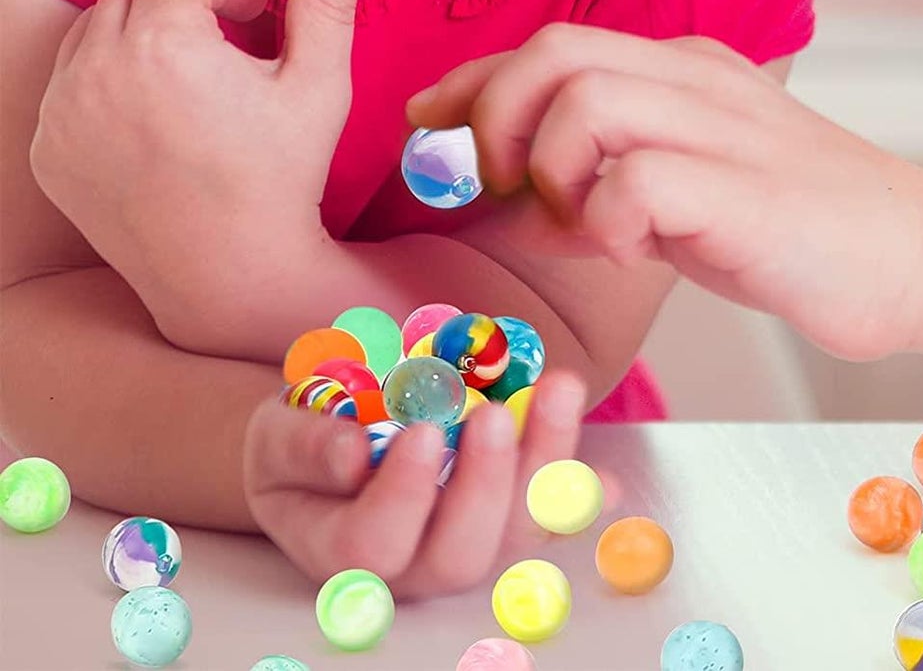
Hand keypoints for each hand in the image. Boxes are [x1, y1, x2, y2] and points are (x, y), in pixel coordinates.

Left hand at [29, 0, 362, 333]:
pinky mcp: (48, 148)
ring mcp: (62, 112)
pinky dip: (109, 81)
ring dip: (139, 33)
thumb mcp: (319, 81)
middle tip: (224, 40)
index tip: (257, 18)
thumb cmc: (284, 173)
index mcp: (162, 44)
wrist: (229, 271)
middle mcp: (96, 70)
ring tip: (192, 77)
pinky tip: (159, 119)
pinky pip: (70, 83)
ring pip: (92, 28)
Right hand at [243, 370, 586, 598]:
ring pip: (514, 538)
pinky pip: (550, 521)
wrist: (334, 438)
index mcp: (339, 547)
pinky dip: (579, 499)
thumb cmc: (300, 436)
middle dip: (485, 482)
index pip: (372, 543)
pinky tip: (609, 482)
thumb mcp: (279, 431)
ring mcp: (465, 549)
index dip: (404, 495)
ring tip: (558, 389)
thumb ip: (306, 444)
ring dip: (546, 468)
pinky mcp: (507, 527)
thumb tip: (352, 454)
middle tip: (497, 413)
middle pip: (458, 554)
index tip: (424, 431)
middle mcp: (409, 566)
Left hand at [406, 25, 922, 360]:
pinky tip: (635, 250)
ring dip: (553, 168)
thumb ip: (610, 180)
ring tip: (581, 222)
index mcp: (685, 70)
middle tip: (502, 186)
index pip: (553, 45)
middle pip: (556, 49)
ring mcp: (722, 125)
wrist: (917, 256)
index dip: (475, 80)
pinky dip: (605, 221)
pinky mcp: (740, 187)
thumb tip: (519, 198)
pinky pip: (630, 180)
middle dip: (496, 114)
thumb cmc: (797, 232)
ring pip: (583, 96)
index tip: (429, 120)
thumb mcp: (688, 193)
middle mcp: (698, 79)